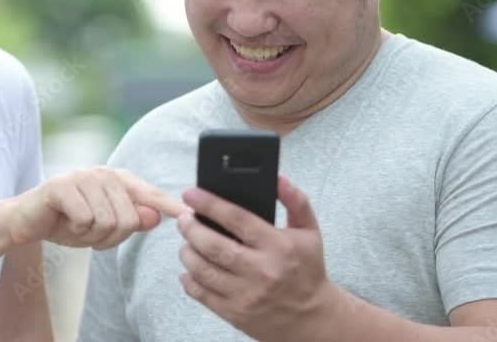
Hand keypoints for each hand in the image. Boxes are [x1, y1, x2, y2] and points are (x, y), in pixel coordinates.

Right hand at [0, 167, 188, 248]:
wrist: (26, 222)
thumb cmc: (69, 222)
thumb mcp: (105, 227)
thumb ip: (132, 220)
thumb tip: (156, 216)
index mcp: (120, 181)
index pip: (152, 196)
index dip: (172, 207)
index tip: (191, 215)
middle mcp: (104, 173)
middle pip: (128, 219)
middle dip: (109, 238)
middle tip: (90, 234)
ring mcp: (83, 176)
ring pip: (107, 222)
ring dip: (90, 236)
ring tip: (76, 226)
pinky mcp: (62, 185)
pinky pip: (85, 219)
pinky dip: (76, 230)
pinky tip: (64, 222)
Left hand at [176, 175, 340, 341]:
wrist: (312, 318)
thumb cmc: (307, 270)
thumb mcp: (309, 232)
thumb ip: (295, 201)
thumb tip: (278, 178)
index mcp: (279, 247)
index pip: (237, 219)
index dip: (210, 204)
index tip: (191, 193)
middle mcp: (261, 271)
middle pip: (214, 246)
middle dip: (191, 228)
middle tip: (183, 219)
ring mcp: (246, 295)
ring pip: (203, 270)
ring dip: (187, 252)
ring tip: (186, 242)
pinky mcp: (235, 313)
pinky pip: (202, 294)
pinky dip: (189, 280)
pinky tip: (188, 269)